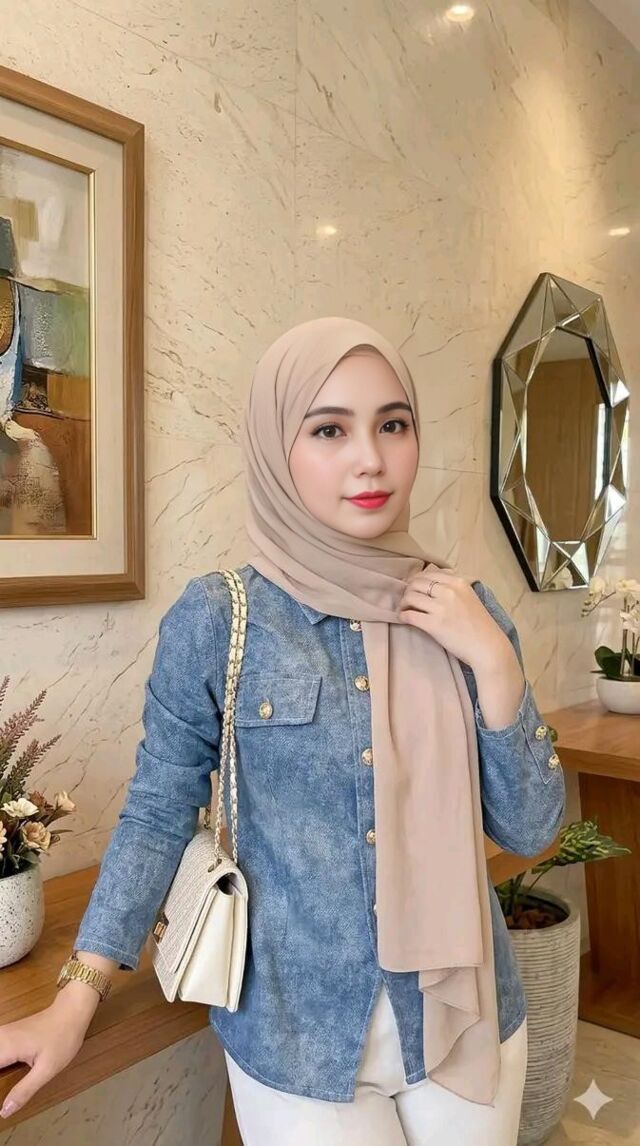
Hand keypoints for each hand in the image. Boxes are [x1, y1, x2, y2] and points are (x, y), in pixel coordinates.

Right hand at [0, 999, 91, 1119]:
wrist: (71, 1011)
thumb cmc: (62, 1038)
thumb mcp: (47, 1069)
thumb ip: (24, 1091)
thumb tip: (3, 1112)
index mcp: (5, 1047)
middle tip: (1, 1100)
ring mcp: (2, 1034)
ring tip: (3, 1081)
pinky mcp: (6, 1034)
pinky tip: (3, 1072)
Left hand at [397, 566, 511, 671]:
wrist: (487, 647)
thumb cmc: (480, 625)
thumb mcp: (470, 596)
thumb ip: (454, 586)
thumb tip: (432, 580)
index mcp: (458, 582)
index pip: (428, 574)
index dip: (415, 580)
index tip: (412, 588)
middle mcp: (448, 591)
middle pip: (416, 583)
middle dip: (407, 591)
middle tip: (407, 600)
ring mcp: (440, 608)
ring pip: (410, 597)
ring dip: (403, 603)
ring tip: (404, 610)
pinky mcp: (433, 625)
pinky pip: (409, 615)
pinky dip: (402, 616)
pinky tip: (403, 619)